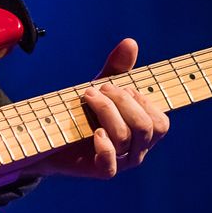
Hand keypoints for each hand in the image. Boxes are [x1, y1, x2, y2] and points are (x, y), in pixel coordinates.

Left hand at [29, 37, 168, 180]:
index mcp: (144, 131)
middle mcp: (137, 149)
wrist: (50, 135)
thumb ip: (117, 68)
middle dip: (123, 101)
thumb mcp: (101, 87)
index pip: (161, 121)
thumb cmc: (83, 112)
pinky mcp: (100, 170)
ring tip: (88, 97)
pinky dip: (104, 145)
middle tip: (100, 88)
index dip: (143, 100)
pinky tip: (94, 132)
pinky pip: (110, 163)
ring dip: (106, 111)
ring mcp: (120, 161)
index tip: (120, 85)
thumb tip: (130, 43)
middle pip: (146, 127)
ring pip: (125, 137)